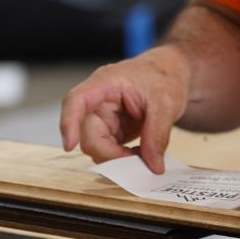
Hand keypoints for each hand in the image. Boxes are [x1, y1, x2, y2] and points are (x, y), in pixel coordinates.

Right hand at [60, 47, 189, 173]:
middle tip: (138, 163)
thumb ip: (158, 134)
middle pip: (87, 134)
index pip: (76, 101)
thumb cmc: (164, 76)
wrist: (171, 72)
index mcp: (105, 83)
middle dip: (109, 154)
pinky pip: (108, 149)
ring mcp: (103, 116)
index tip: (69, 146)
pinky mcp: (111, 129)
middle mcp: (98, 101)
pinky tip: (142, 153)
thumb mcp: (167, 104)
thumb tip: (153, 166)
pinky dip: (123, 157)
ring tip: (145, 156)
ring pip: (96, 146)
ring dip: (117, 158)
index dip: (69, 123)